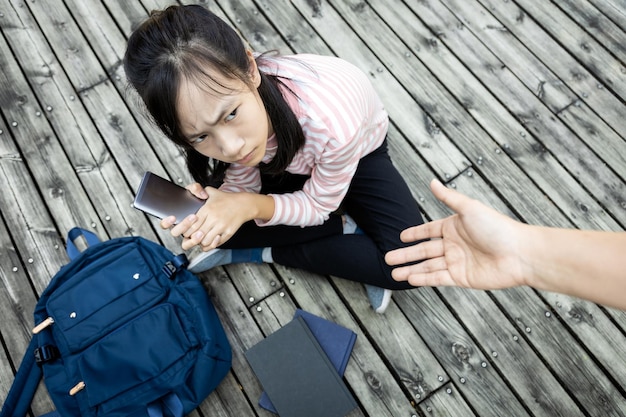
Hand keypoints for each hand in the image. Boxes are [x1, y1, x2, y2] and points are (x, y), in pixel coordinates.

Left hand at [171, 185, 254, 250]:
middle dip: (192, 237)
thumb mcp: (212, 192)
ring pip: (205, 241)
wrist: (243, 205)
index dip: (187, 230)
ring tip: (201, 238)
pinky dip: (211, 244)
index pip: (192, 225)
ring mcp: (222, 227)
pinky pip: (216, 244)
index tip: (187, 231)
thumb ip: (198, 190)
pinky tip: (210, 240)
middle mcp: (214, 218)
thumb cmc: (227, 200)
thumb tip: (189, 193)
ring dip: (201, 242)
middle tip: (192, 236)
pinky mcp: (228, 233)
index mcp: (208, 209)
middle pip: (197, 234)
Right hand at [385, 179, 528, 289]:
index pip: (428, 231)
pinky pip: (437, 278)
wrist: (519, 253)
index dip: (414, 234)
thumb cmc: (498, 227)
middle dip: (405, 255)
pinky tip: (410, 279)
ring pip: (427, 266)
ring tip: (393, 273)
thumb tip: (432, 182)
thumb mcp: (469, 209)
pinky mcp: (461, 278)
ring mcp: (457, 262)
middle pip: (424, 250)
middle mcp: (453, 245)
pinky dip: (423, 279)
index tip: (400, 237)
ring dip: (410, 269)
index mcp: (454, 227)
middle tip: (388, 258)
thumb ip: (449, 197)